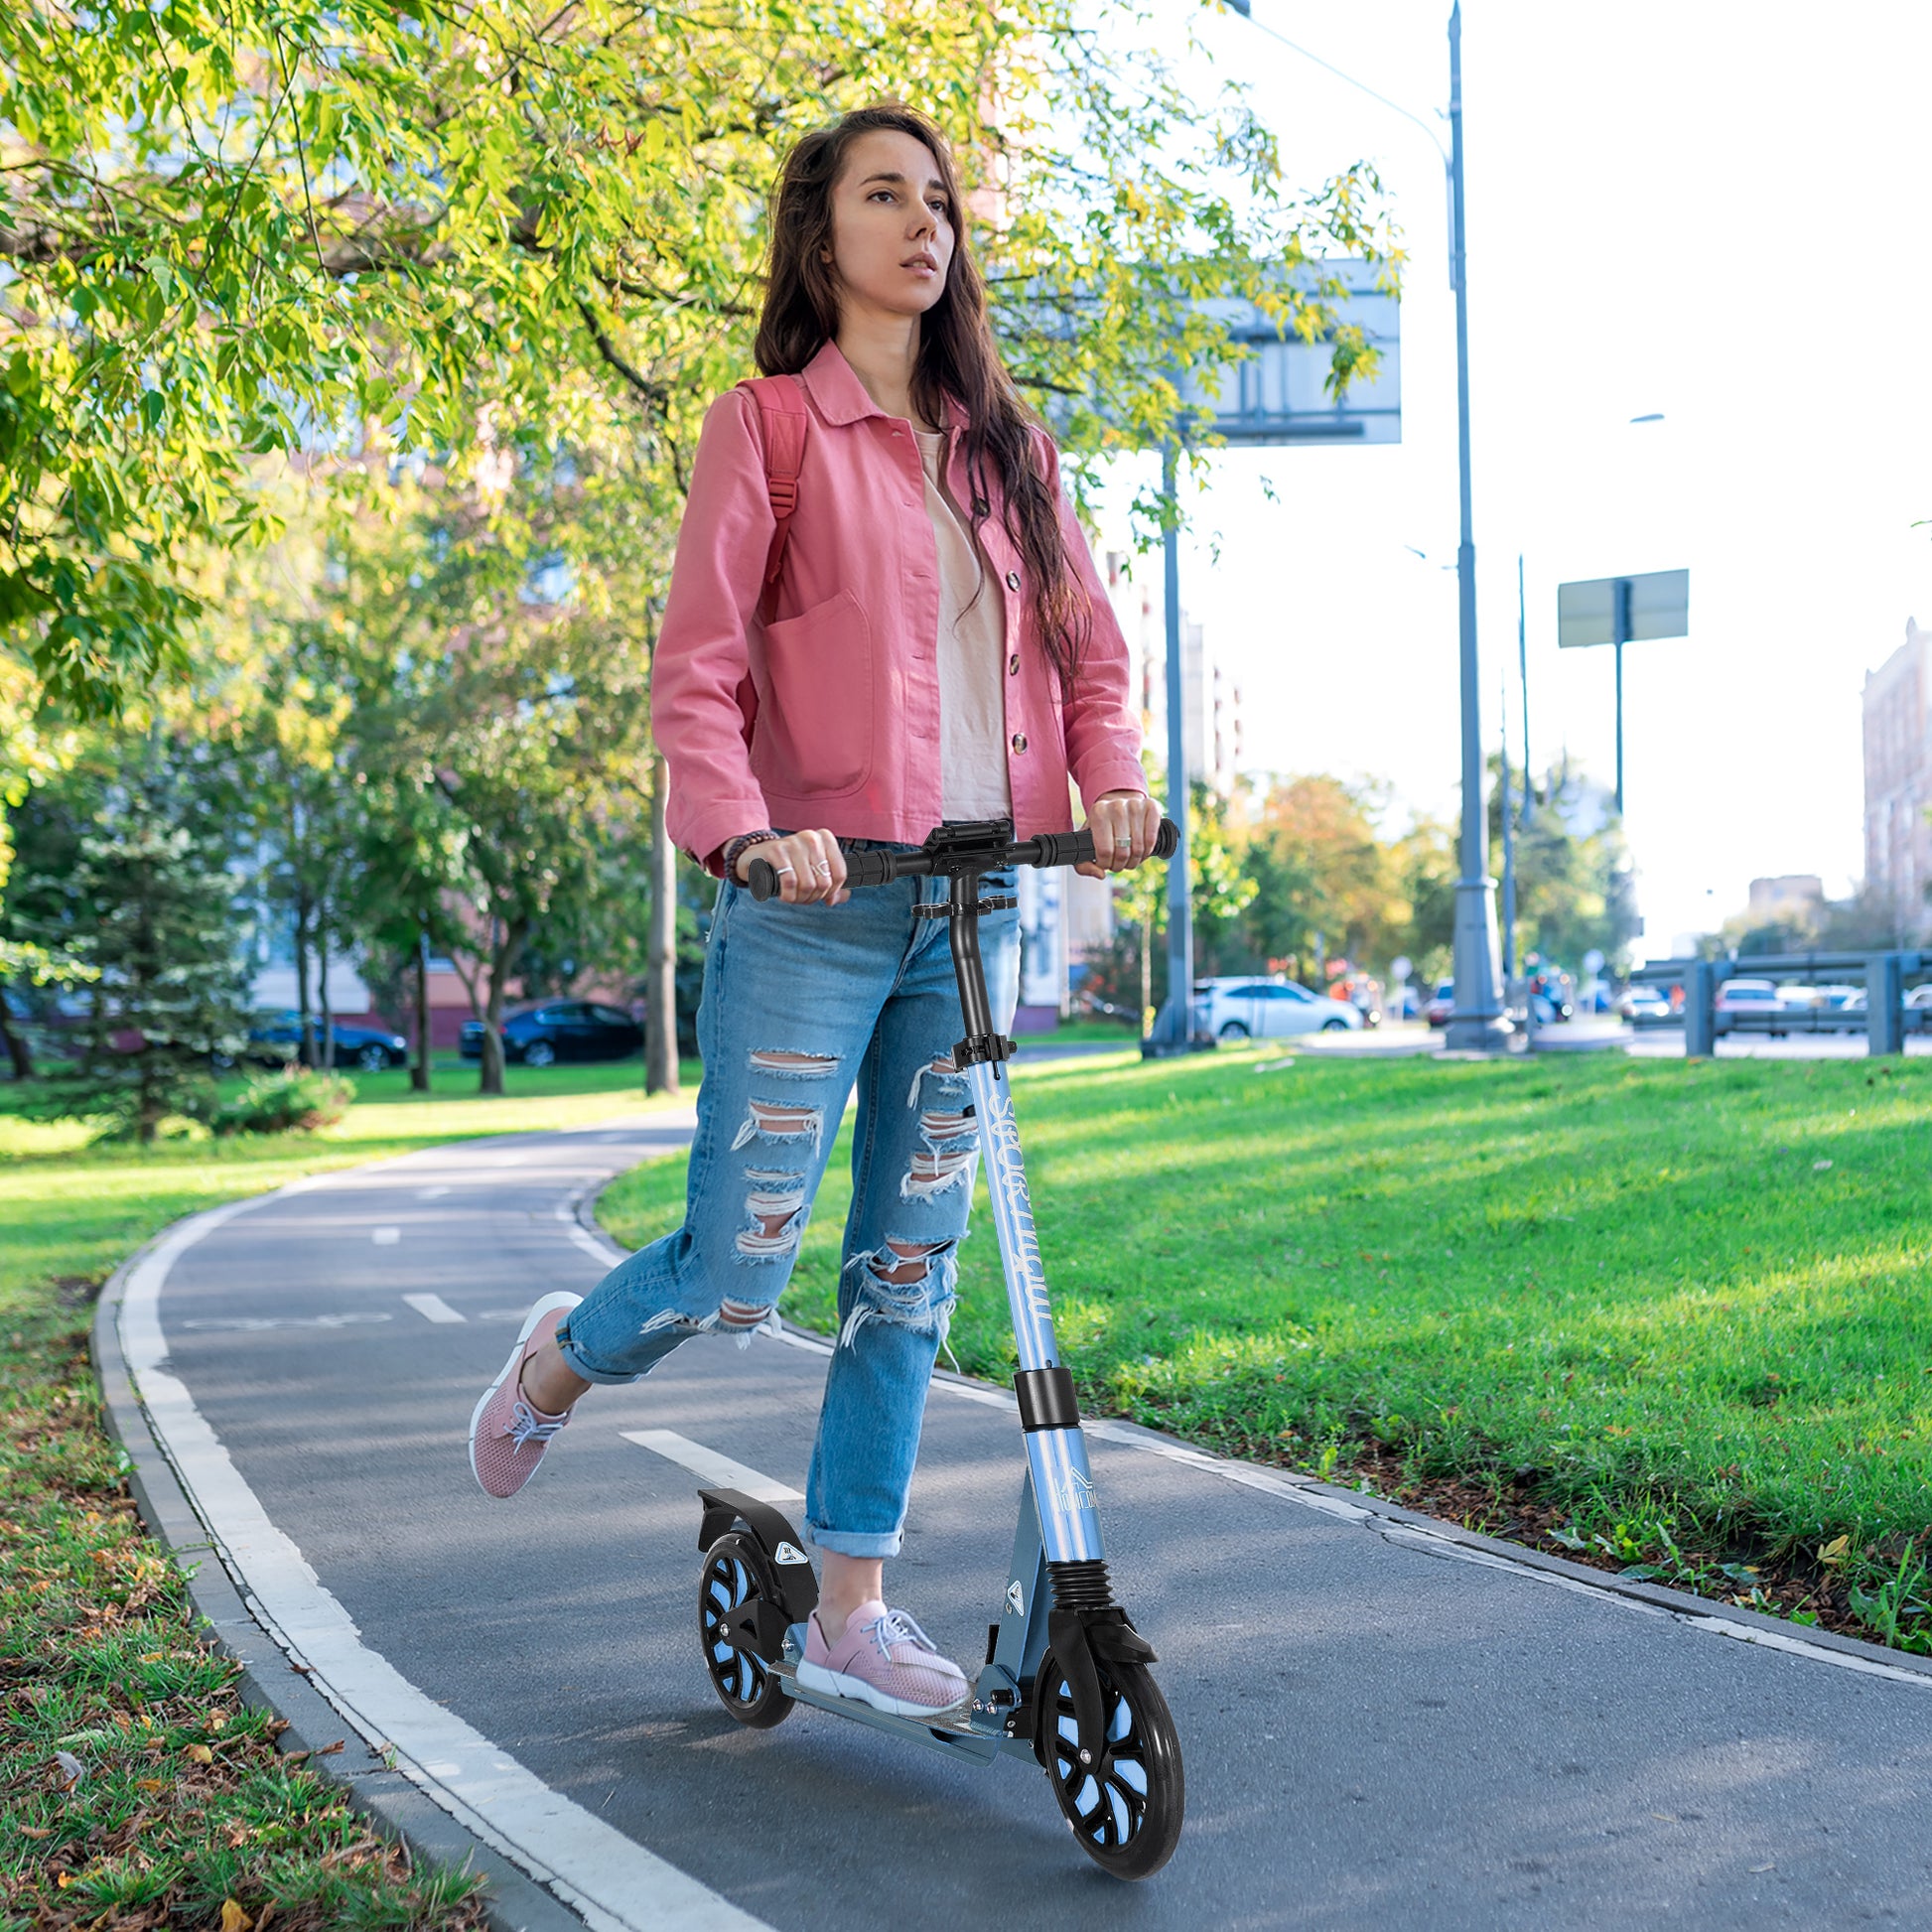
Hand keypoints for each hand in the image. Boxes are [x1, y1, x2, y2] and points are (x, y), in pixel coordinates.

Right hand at [734, 828, 848, 904]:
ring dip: (800, 899)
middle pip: (824, 882)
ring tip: (793, 898)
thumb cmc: (789, 865)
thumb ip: (830, 884)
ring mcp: (793, 842)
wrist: (756, 856)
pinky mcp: (776, 850)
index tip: (821, 897)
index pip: (840, 874)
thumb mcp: (812, 871)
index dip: (831, 892)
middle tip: (802, 898)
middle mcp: (811, 838)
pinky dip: (788, 895)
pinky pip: (790, 881)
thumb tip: (842, 897)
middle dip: (813, 897)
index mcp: (825, 839)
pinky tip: (784, 896)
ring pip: (808, 884)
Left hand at [1076, 790, 1161, 877]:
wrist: (1118, 806)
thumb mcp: (1086, 841)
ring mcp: (1136, 805)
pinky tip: (1141, 851)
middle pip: (1122, 852)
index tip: (1105, 863)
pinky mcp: (1152, 807)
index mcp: (1098, 812)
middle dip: (1119, 865)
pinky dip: (1147, 851)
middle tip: (1117, 863)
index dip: (1105, 864)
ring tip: (1128, 859)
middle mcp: (1117, 806)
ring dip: (1134, 861)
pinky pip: (1151, 840)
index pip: (1105, 851)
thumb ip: (1083, 864)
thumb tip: (1101, 874)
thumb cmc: (1101, 827)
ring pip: (1138, 848)